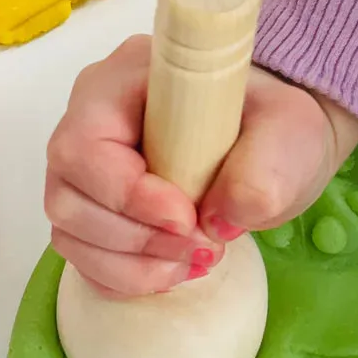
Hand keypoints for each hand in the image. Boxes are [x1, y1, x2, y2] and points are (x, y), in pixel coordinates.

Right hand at [44, 34, 357, 295]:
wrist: (272, 141)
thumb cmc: (271, 120)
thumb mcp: (289, 127)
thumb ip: (261, 167)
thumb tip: (217, 219)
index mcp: (123, 80)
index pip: (86, 143)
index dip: (126, 192)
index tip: (187, 216)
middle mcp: (89, 121)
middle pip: (68, 195)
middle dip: (135, 238)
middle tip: (202, 245)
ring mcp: (85, 170)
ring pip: (69, 232)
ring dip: (131, 264)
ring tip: (195, 259)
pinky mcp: (94, 211)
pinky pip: (84, 258)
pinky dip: (126, 277)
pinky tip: (174, 269)